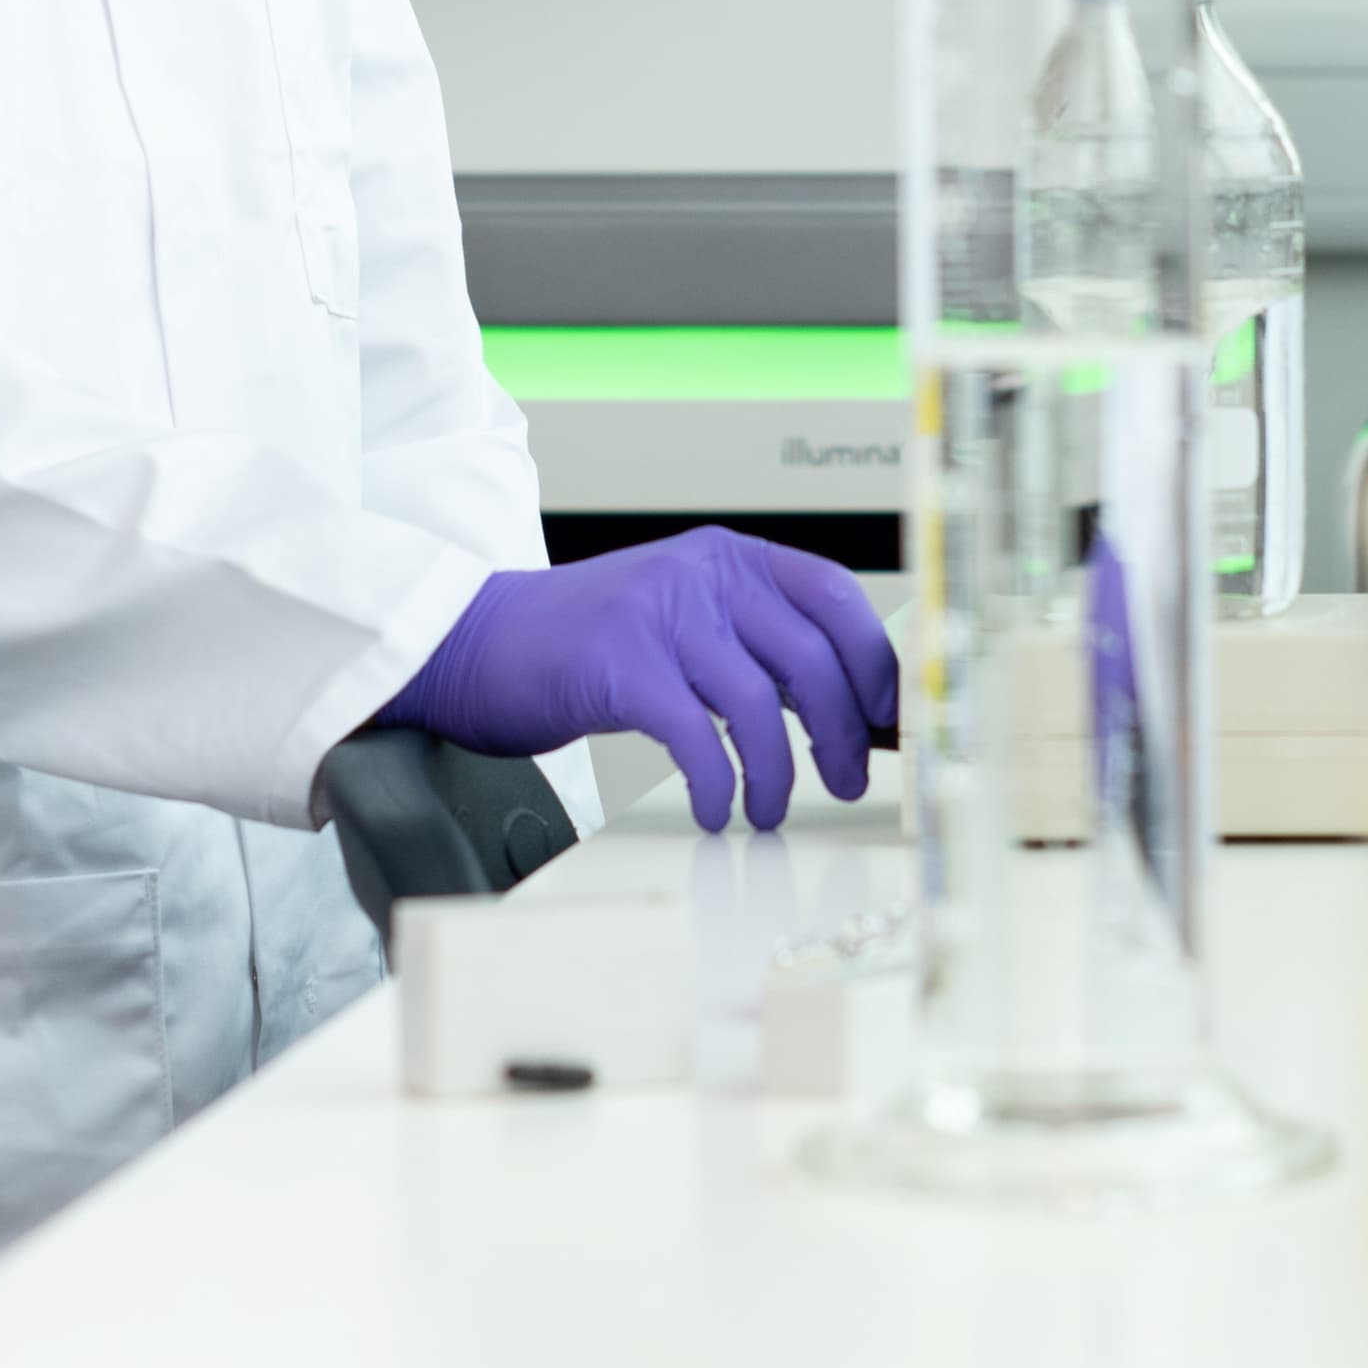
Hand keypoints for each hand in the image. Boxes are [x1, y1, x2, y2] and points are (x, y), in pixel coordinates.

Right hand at [380, 527, 899, 834]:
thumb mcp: (679, 619)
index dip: (873, 660)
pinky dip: (719, 784)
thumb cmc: (585, 647)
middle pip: (809, 654)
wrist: (479, 643)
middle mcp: (698, 573)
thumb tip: (840, 709)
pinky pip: (698, 736)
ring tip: (768, 809)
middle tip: (849, 780)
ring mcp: (658, 613)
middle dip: (841, 730)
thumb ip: (749, 643)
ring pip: (759, 702)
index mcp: (725, 557)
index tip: (889, 717)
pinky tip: (717, 810)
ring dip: (779, 772)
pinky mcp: (620, 664)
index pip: (833, 595)